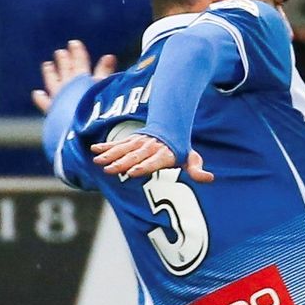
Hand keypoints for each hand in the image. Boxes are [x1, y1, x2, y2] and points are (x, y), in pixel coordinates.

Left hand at [31, 39, 115, 112]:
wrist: (81, 128)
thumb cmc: (96, 109)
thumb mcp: (104, 88)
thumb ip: (105, 72)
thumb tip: (109, 56)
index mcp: (81, 79)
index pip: (80, 62)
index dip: (78, 53)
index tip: (74, 43)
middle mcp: (68, 86)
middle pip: (65, 70)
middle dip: (64, 60)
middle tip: (59, 52)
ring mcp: (59, 98)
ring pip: (53, 82)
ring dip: (51, 73)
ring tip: (47, 65)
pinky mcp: (53, 111)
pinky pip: (45, 103)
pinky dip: (41, 98)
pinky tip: (36, 93)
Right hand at [93, 133, 214, 182]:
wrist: (171, 126)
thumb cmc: (180, 149)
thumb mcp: (192, 158)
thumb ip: (197, 169)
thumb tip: (210, 178)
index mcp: (164, 154)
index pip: (153, 161)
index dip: (143, 166)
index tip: (132, 172)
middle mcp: (150, 147)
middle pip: (135, 156)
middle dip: (122, 163)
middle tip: (110, 169)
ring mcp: (139, 142)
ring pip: (123, 149)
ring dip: (110, 154)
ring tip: (98, 160)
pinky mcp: (131, 140)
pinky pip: (117, 143)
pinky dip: (106, 145)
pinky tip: (94, 149)